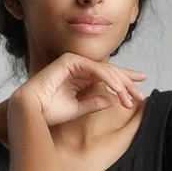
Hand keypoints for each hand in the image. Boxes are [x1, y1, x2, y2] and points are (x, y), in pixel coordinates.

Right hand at [13, 52, 146, 125]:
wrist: (30, 110)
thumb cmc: (48, 110)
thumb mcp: (78, 108)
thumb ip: (94, 103)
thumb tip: (112, 100)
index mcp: (80, 76)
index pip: (107, 75)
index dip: (125, 79)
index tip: (141, 84)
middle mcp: (78, 67)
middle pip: (110, 71)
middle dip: (128, 83)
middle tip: (140, 96)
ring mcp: (74, 62)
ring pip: (105, 70)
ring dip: (120, 85)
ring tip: (130, 98)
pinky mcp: (70, 61)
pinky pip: (96, 69)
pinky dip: (108, 80)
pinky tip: (117, 90)